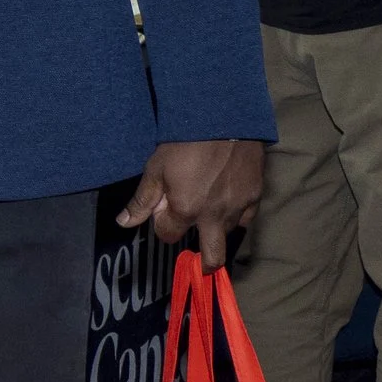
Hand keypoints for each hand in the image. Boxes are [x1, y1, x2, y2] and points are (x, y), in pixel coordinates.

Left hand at [119, 139, 264, 269]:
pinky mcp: (256, 195)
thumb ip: (142, 201)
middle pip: (213, 257)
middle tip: (200, 258)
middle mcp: (215, 216)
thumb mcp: (155, 169)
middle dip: (205, 262)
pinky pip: (247, 217)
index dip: (163, 225)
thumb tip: (124, 223)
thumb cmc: (183, 142)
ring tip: (207, 207)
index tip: (163, 211)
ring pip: (228, 233)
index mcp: (186, 210)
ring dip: (215, 228)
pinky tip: (227, 202)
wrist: (223, 119)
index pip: (169, 235)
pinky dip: (236, 215)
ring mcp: (239, 207)